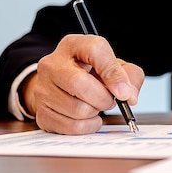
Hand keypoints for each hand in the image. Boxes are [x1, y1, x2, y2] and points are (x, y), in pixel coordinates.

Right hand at [22, 34, 143, 134]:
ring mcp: (42, 88)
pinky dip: (87, 126)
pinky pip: (71, 126)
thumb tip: (128, 96)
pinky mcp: (41, 112)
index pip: (95, 50)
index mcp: (74, 46)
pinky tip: (88, 118)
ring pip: (77, 109)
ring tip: (95, 106)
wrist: (64, 87)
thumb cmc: (93, 75)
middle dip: (103, 98)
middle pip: (79, 84)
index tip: (124, 91)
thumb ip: (130, 76)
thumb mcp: (116, 67)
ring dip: (95, 113)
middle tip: (110, 101)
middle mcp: (52, 64)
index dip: (113, 73)